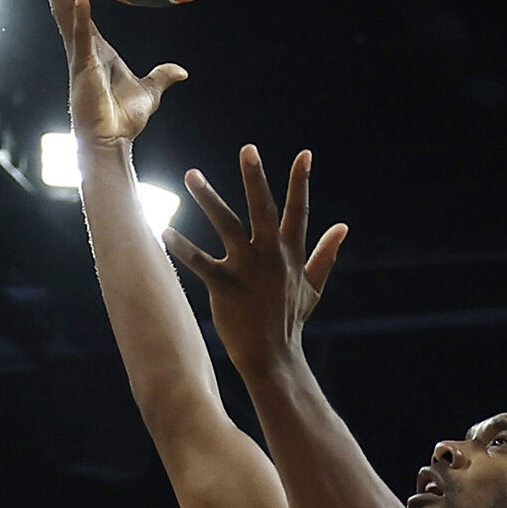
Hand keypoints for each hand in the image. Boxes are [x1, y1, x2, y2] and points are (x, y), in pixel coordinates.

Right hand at [33, 0, 184, 154]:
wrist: (112, 142)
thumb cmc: (122, 121)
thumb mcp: (149, 92)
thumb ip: (161, 77)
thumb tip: (180, 71)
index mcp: (95, 52)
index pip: (80, 16)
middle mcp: (82, 51)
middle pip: (64, 9)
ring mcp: (79, 57)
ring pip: (65, 15)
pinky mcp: (83, 67)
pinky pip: (81, 36)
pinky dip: (81, 16)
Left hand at [175, 145, 345, 382]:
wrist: (274, 358)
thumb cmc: (289, 321)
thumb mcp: (313, 286)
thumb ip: (325, 254)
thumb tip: (343, 227)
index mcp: (290, 254)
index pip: (298, 211)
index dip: (301, 182)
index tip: (305, 154)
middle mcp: (270, 256)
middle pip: (263, 209)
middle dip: (256, 178)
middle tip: (248, 149)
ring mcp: (248, 271)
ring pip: (227, 226)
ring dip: (209, 199)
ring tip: (191, 175)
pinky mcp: (225, 287)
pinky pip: (200, 263)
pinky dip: (182, 247)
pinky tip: (164, 231)